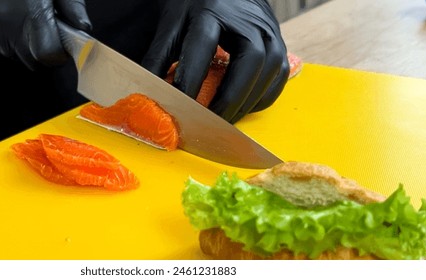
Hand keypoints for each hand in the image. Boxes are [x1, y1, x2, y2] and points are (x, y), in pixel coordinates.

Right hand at [0, 0, 91, 69]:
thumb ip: (72, 6)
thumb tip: (83, 28)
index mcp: (32, 11)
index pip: (47, 55)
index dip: (57, 53)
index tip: (61, 45)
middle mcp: (6, 22)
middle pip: (29, 59)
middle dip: (40, 48)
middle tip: (42, 27)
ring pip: (10, 51)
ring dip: (18, 40)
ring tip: (20, 13)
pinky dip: (0, 33)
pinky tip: (3, 11)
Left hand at [141, 0, 288, 122]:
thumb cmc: (198, 8)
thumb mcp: (173, 24)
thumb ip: (159, 57)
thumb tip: (146, 94)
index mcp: (212, 10)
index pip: (203, 47)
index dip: (191, 81)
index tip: (180, 107)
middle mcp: (247, 20)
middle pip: (249, 61)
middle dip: (229, 98)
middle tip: (209, 122)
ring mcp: (269, 31)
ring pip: (268, 71)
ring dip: (246, 102)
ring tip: (223, 119)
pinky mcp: (279, 44)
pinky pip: (277, 78)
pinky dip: (260, 98)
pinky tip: (241, 106)